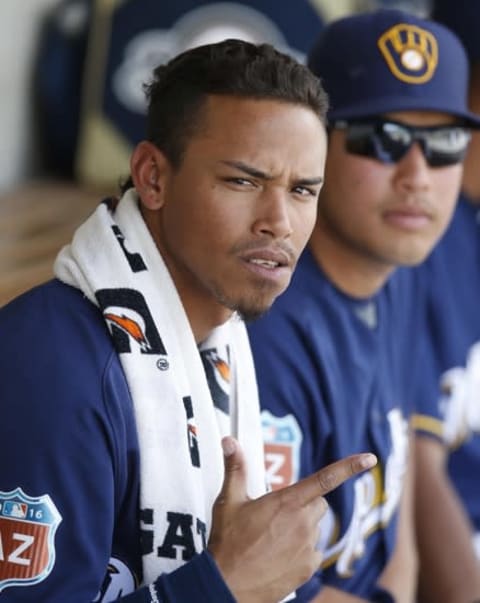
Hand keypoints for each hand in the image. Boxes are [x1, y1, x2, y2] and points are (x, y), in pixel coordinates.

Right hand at [208, 436, 376, 602]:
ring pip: (315, 528)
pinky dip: (301, 550)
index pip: (326, 478)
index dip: (350, 466)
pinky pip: (313, 551)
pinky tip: (279, 555)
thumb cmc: (228, 542)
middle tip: (279, 513)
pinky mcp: (308, 569)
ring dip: (301, 528)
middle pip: (318, 504)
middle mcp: (303, 523)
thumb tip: (231, 443)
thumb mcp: (230, 501)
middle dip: (305, 504)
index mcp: (288, 502)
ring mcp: (307, 548)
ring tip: (273, 537)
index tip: (369, 459)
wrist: (227, 585)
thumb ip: (236, 468)